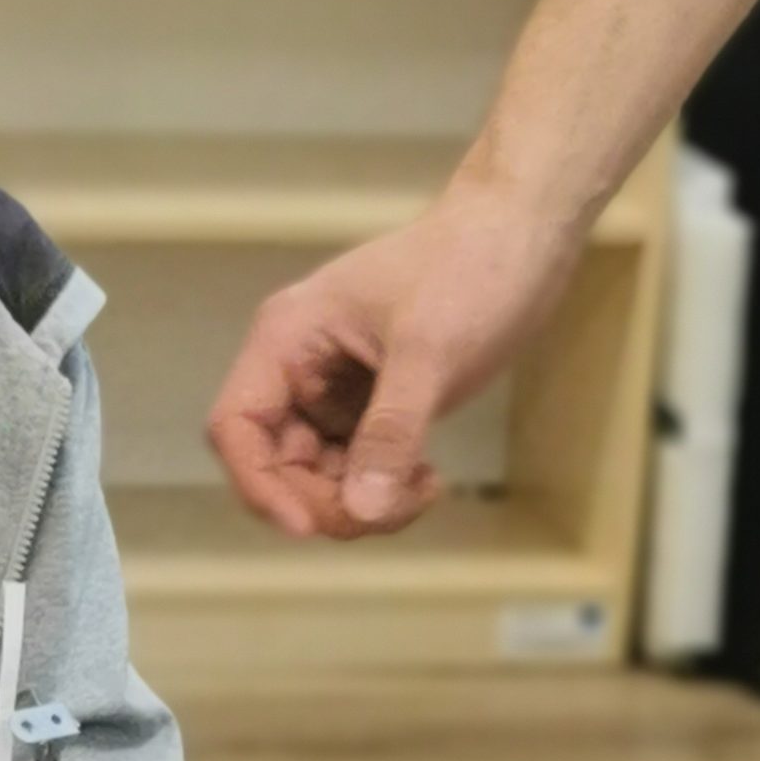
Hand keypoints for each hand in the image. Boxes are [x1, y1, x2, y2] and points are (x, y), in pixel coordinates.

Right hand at [207, 181, 587, 538]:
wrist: (523, 233)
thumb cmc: (471, 270)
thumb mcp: (431, 352)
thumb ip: (391, 432)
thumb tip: (362, 512)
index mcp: (285, 340)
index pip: (236, 427)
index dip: (258, 484)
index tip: (308, 526)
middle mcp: (296, 370)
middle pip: (275, 465)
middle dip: (325, 501)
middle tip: (388, 510)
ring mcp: (331, 391)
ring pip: (315, 476)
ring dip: (360, 502)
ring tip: (422, 489)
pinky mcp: (368, 406)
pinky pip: (354, 468)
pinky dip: (383, 488)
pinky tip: (427, 479)